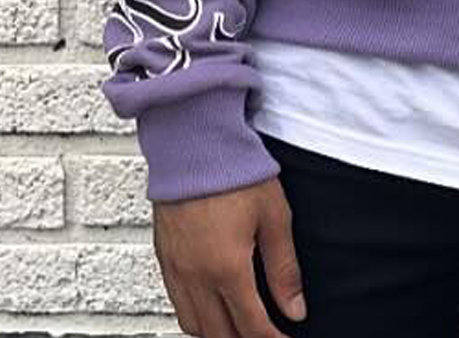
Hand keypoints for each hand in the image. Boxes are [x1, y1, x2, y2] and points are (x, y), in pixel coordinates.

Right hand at [152, 175, 306, 337]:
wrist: (193, 140)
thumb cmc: (233, 169)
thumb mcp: (274, 216)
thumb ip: (284, 269)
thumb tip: (295, 309)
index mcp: (227, 268)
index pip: (252, 327)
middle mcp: (196, 275)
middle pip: (221, 335)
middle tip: (266, 334)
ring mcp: (176, 267)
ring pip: (194, 325)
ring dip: (218, 333)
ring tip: (240, 326)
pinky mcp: (163, 255)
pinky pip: (177, 303)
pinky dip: (195, 316)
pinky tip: (211, 306)